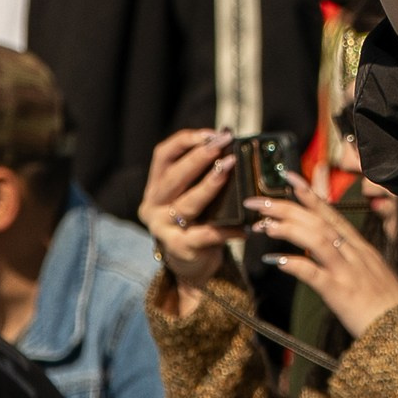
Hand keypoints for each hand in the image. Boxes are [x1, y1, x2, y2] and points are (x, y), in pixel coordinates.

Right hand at [139, 128, 239, 302]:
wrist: (191, 263)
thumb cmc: (197, 221)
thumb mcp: (192, 195)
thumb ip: (203, 174)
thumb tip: (230, 145)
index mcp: (156, 187)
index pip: (163, 155)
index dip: (185, 141)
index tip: (210, 134)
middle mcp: (153, 206)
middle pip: (174, 177)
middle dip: (200, 157)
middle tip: (223, 144)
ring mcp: (163, 229)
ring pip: (187, 204)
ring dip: (210, 184)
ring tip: (229, 169)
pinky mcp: (179, 248)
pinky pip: (206, 234)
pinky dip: (227, 229)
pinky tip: (245, 225)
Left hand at [245, 184, 397, 344]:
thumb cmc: (386, 305)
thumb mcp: (372, 272)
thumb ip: (351, 258)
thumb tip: (329, 249)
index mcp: (360, 247)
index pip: (331, 213)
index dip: (308, 194)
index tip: (288, 178)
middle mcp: (354, 253)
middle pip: (318, 221)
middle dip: (287, 208)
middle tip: (257, 202)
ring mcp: (347, 271)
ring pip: (317, 239)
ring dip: (288, 229)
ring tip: (263, 225)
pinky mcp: (340, 292)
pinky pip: (314, 274)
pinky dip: (294, 264)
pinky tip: (276, 261)